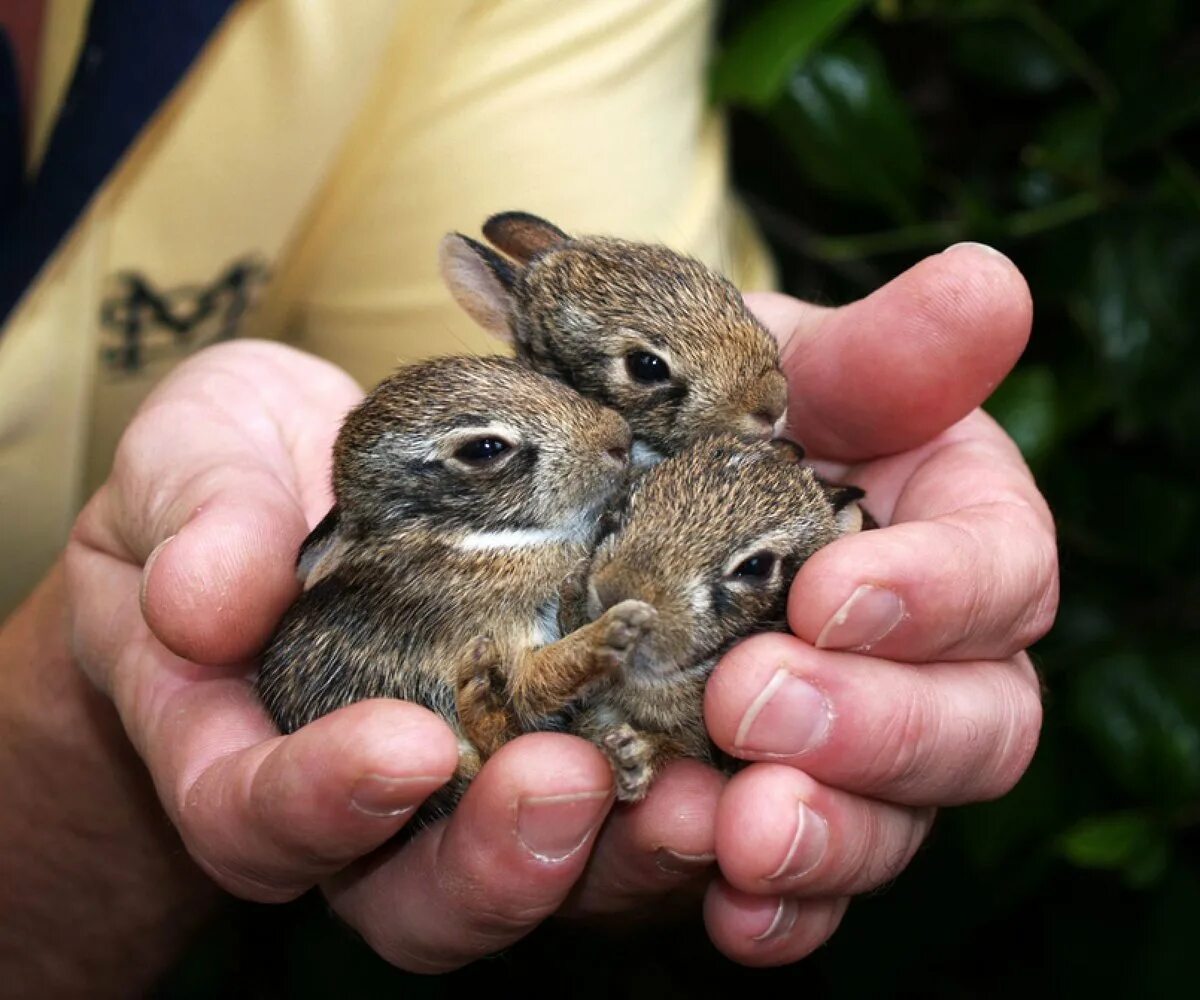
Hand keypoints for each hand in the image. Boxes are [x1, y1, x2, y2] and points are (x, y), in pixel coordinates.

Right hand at [63, 341, 717, 971]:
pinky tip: (732, 744)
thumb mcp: (192, 465)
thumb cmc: (231, 475)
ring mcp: (464, 774)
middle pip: (416, 893)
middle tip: (567, 785)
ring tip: (688, 794)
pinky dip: (670, 786)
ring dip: (613, 851)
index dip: (320, 804)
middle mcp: (359, 794)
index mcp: (238, 742)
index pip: (256, 815)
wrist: (310, 474)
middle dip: (497, 860)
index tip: (402, 746)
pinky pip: (611, 792)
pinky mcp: (552, 728)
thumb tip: (203, 602)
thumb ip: (197, 522)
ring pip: (533, 868)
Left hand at [698, 243, 1054, 964]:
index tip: (836, 591)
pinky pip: (802, 889)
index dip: (938, 592)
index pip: (1002, 574)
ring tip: (738, 829)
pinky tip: (725, 906)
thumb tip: (992, 282)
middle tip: (760, 707)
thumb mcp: (789, 367)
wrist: (639, 479)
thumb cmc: (727, 409)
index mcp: (952, 538)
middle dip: (877, 728)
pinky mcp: (778, 814)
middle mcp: (930, 660)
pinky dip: (774, 909)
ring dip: (826, 836)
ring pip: (892, 824)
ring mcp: (859, 752)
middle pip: (973, 727)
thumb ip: (886, 351)